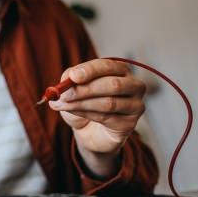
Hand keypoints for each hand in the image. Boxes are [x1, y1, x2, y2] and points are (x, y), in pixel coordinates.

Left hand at [49, 59, 145, 177]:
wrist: (91, 130)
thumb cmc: (84, 103)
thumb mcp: (73, 88)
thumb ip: (69, 80)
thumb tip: (67, 78)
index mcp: (120, 70)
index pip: (107, 66)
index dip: (90, 70)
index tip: (73, 76)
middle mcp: (133, 85)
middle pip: (113, 85)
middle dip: (86, 89)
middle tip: (64, 95)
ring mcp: (135, 105)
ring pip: (109, 103)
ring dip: (81, 104)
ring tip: (63, 105)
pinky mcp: (130, 123)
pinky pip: (106, 118)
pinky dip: (86, 115)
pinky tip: (75, 113)